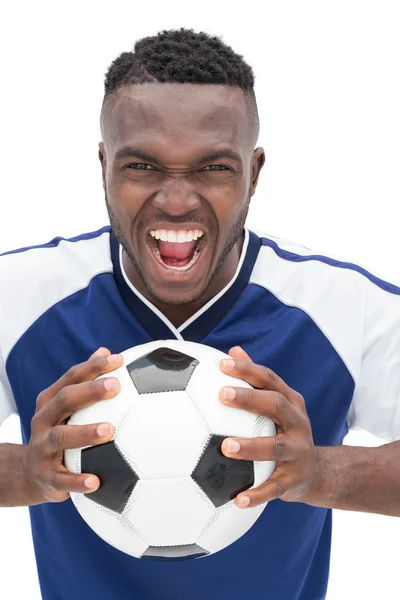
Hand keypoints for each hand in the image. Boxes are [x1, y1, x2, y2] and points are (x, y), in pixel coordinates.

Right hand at [25, 347, 122, 502]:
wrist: (30, 473)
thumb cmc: (61, 431)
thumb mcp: (68, 407)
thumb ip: (86, 382)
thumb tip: (107, 351)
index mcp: (51, 401)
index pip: (72, 377)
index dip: (94, 366)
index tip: (118, 359)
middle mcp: (43, 420)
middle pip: (64, 400)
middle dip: (90, 391)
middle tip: (116, 386)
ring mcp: (41, 448)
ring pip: (61, 437)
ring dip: (85, 433)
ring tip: (110, 430)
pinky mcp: (45, 476)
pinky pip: (61, 480)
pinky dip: (78, 481)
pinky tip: (96, 482)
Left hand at [219, 346, 320, 507]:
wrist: (316, 472)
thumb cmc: (283, 431)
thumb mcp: (275, 405)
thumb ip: (255, 380)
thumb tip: (232, 350)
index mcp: (290, 402)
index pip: (269, 379)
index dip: (248, 370)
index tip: (223, 364)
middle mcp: (297, 424)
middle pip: (276, 406)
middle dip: (250, 398)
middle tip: (222, 394)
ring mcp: (298, 452)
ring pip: (276, 447)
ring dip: (250, 446)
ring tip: (225, 447)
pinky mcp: (295, 480)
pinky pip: (275, 488)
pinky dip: (257, 494)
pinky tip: (237, 499)